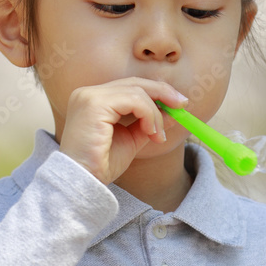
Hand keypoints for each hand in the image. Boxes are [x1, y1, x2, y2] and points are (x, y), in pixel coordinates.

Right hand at [59, 76, 188, 184]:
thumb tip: (173, 111)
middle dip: (163, 93)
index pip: (130, 86)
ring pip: (137, 91)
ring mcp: (89, 96)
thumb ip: (148, 122)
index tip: (178, 103)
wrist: (83, 184)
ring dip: (155, 113)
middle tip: (182, 105)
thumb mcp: (131, 139)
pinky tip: (151, 132)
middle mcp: (88, 93)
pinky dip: (149, 114)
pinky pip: (133, 100)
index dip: (157, 91)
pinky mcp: (94, 104)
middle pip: (134, 82)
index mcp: (94, 99)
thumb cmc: (102, 165)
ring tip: (158, 135)